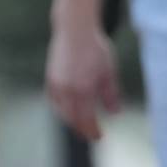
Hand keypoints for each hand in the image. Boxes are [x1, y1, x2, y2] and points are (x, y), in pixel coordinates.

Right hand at [44, 23, 124, 141]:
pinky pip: (54, 101)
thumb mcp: (108, 71)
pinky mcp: (50, 79)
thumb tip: (115, 114)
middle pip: (73, 119)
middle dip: (82, 129)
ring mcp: (56, 85)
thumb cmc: (95, 48)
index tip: (99, 137)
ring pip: (62, 111)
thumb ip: (111, 94)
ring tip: (80, 124)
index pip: (87, 120)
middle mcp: (67, 90)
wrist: (75, 29)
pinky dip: (61, 109)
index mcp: (83, 89)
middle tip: (90, 135)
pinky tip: (68, 109)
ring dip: (71, 120)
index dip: (93, 131)